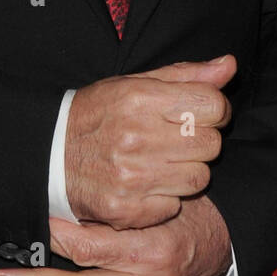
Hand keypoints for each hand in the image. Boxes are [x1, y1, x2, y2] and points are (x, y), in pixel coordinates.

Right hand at [64, 56, 234, 228]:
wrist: (47, 155)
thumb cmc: (97, 114)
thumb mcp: (134, 83)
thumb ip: (185, 75)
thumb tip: (230, 65)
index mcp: (139, 99)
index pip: (212, 104)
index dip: (214, 109)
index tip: (200, 113)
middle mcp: (135, 137)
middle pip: (211, 143)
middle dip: (200, 140)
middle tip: (176, 138)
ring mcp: (130, 178)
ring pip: (199, 178)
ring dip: (187, 170)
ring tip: (161, 161)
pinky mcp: (125, 210)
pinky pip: (175, 205)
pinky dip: (166, 197)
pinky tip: (146, 183)